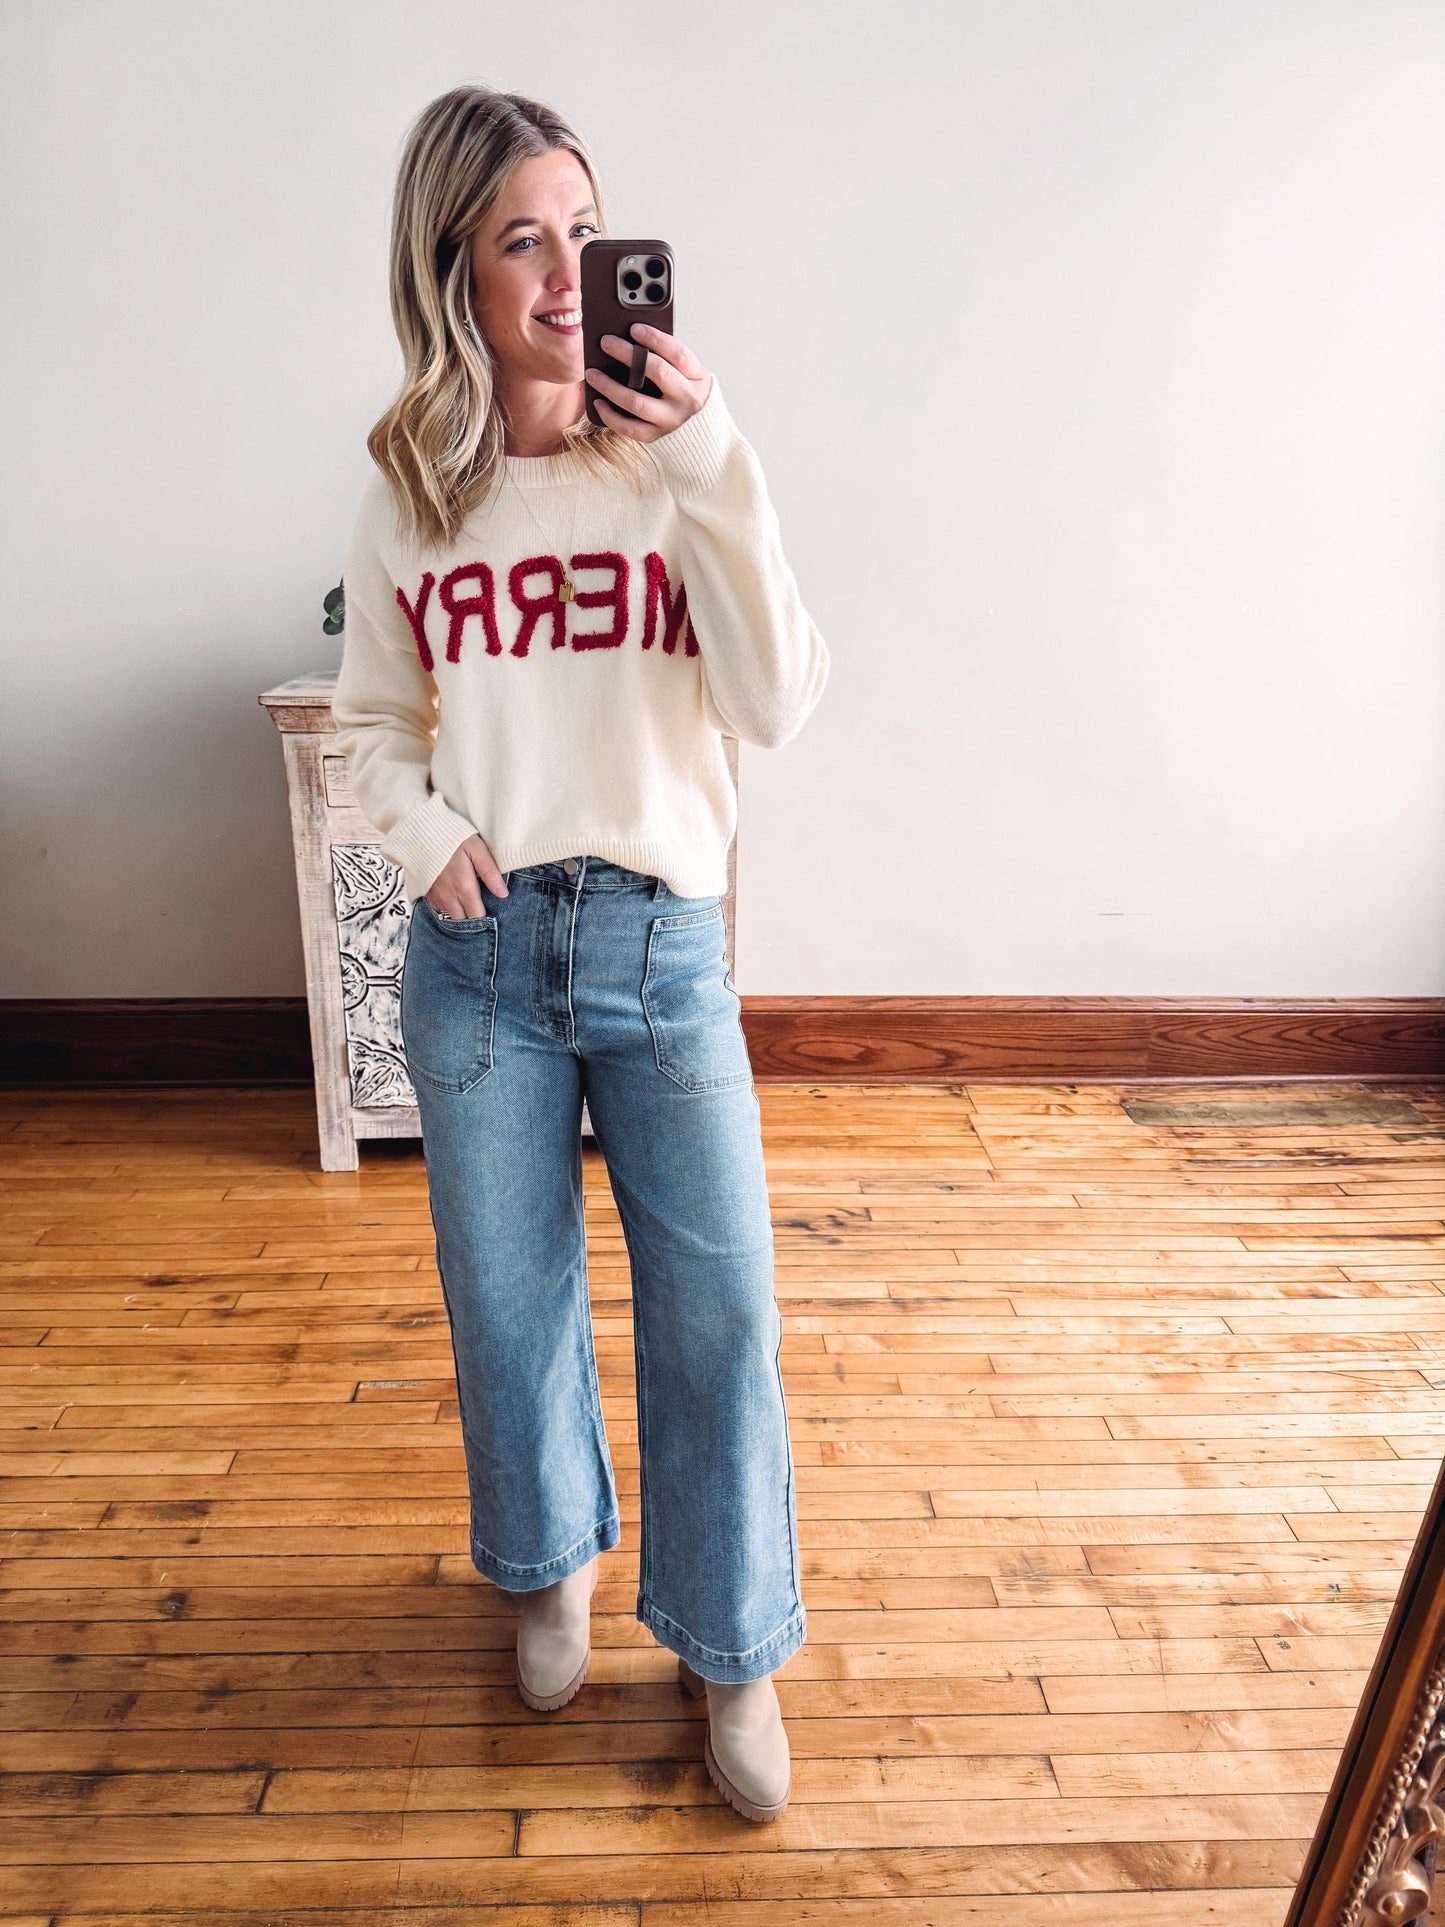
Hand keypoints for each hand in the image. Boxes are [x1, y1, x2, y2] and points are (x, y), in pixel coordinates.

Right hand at [426, 834, 508, 917]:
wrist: (420, 833)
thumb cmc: (451, 838)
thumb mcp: (476, 850)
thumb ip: (490, 873)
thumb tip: (503, 893)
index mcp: (464, 888)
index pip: (477, 917)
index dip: (486, 918)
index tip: (492, 911)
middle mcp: (449, 897)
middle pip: (464, 921)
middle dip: (472, 917)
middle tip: (480, 904)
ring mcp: (436, 897)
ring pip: (450, 915)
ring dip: (459, 912)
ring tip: (466, 899)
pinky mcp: (427, 893)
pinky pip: (438, 908)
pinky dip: (447, 905)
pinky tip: (453, 893)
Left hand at [585, 322, 713, 441]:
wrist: (701, 434)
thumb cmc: (687, 395)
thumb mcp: (689, 375)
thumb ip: (669, 359)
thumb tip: (632, 340)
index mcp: (697, 378)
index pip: (678, 353)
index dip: (656, 338)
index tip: (634, 328)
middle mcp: (687, 399)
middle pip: (657, 372)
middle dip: (628, 354)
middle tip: (606, 342)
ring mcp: (671, 420)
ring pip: (637, 402)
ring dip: (610, 386)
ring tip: (592, 374)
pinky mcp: (657, 437)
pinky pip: (630, 428)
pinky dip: (610, 415)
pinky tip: (597, 402)